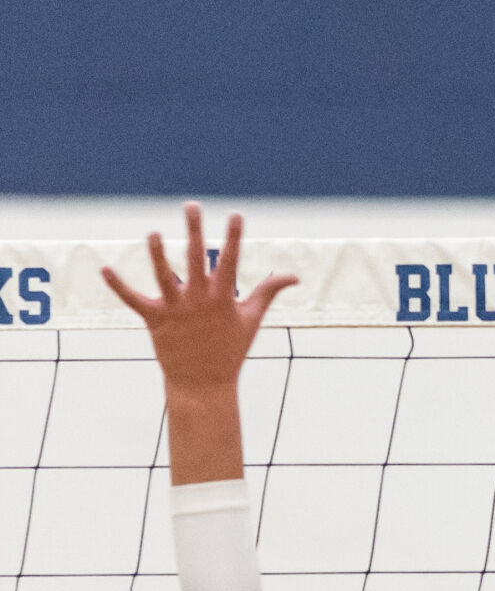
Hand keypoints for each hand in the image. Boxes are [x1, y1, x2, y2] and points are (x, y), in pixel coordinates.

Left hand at [101, 203, 296, 397]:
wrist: (204, 385)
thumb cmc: (230, 350)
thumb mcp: (252, 320)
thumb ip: (268, 293)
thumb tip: (294, 277)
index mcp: (222, 298)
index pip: (230, 261)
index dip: (233, 237)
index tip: (236, 215)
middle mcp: (198, 300)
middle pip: (195, 259)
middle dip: (194, 230)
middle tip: (192, 206)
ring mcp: (176, 310)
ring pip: (163, 276)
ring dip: (157, 254)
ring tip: (153, 233)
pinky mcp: (155, 320)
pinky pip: (134, 300)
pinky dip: (118, 286)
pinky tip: (104, 269)